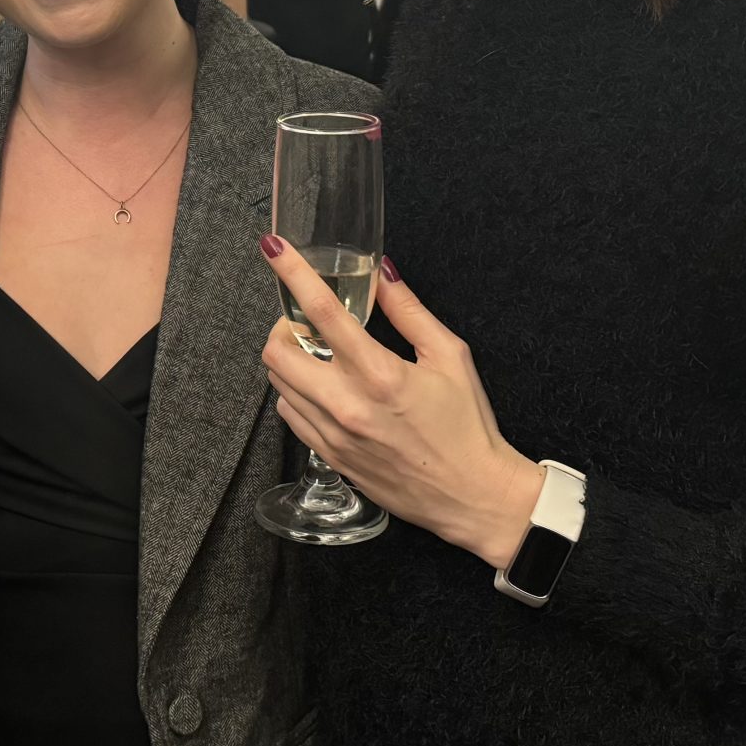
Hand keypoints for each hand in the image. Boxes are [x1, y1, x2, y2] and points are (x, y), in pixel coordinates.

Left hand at [259, 237, 544, 569]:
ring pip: (278, 384)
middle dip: (284, 326)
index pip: (321, 312)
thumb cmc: (467, 425)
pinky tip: (324, 390)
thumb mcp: (450, 357)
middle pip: (277, 352)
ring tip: (318, 356)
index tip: (274, 249)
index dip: (292, 273)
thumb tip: (382, 273)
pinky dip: (297, 394)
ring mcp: (333, 435)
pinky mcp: (330, 458)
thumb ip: (410, 312)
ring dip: (290, 361)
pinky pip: (291, 416)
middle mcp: (347, 405)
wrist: (472, 496)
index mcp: (379, 374)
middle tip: (306, 323)